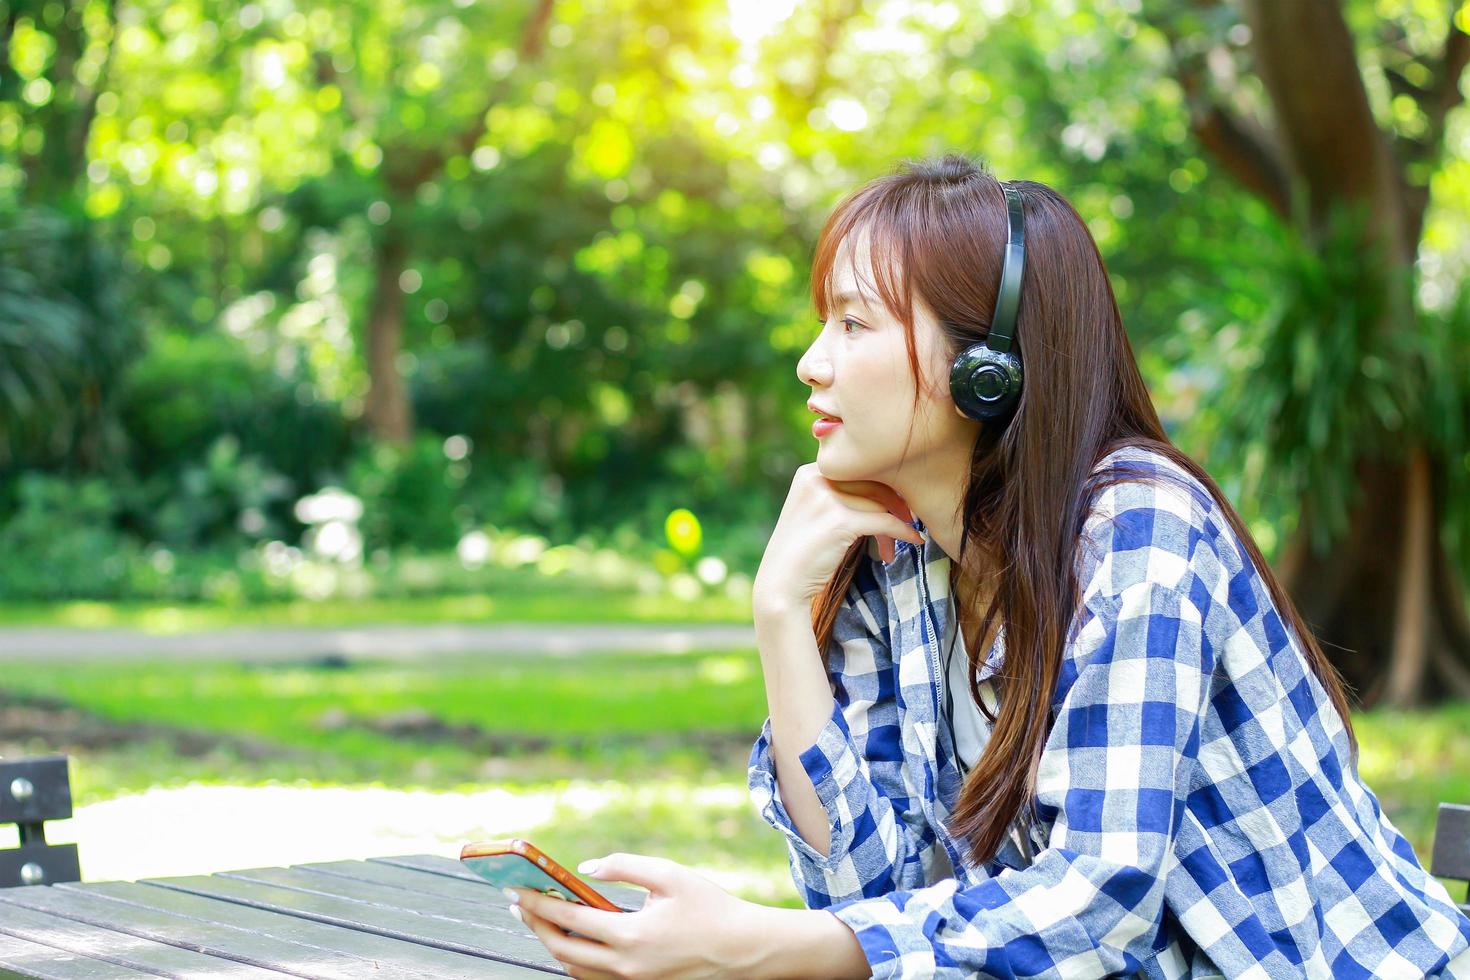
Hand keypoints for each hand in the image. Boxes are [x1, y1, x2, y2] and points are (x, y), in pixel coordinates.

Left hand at [506, 852, 765, 979]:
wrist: (744, 950)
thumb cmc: (710, 908)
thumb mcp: (669, 875)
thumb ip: (624, 866)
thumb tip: (585, 868)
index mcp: (631, 936)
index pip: (569, 919)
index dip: (538, 903)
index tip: (517, 889)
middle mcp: (625, 967)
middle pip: (562, 949)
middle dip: (535, 925)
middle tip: (519, 903)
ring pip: (574, 969)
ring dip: (553, 943)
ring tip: (540, 919)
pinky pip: (594, 979)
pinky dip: (575, 960)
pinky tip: (572, 941)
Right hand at [752, 463, 921, 613]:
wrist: (782, 585)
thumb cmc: (802, 553)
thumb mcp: (815, 511)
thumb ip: (839, 493)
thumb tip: (885, 487)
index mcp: (810, 472)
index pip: (858, 468)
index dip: (882, 484)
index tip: (896, 501)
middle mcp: (816, 479)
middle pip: (872, 481)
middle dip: (894, 502)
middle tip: (907, 519)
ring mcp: (827, 498)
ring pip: (880, 502)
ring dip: (894, 525)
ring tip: (890, 548)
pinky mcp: (840, 521)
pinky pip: (885, 521)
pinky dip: (903, 532)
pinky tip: (913, 540)